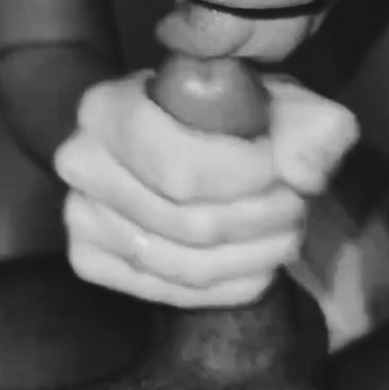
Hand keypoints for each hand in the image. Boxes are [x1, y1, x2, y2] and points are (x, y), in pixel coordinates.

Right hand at [54, 70, 358, 307]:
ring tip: (286, 234)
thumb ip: (310, 125)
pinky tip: (258, 264)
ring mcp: (78, 215)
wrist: (165, 131)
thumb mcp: (272, 98)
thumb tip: (304, 173)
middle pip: (187, 222)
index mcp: (108, 107)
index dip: (248, 180)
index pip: (183, 167)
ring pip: (182, 264)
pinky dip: (227, 286)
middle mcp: (80, 161)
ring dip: (251, 256)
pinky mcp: (88, 258)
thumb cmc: (219, 111)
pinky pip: (168, 292)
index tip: (288, 173)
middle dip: (259, 221)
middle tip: (297, 208)